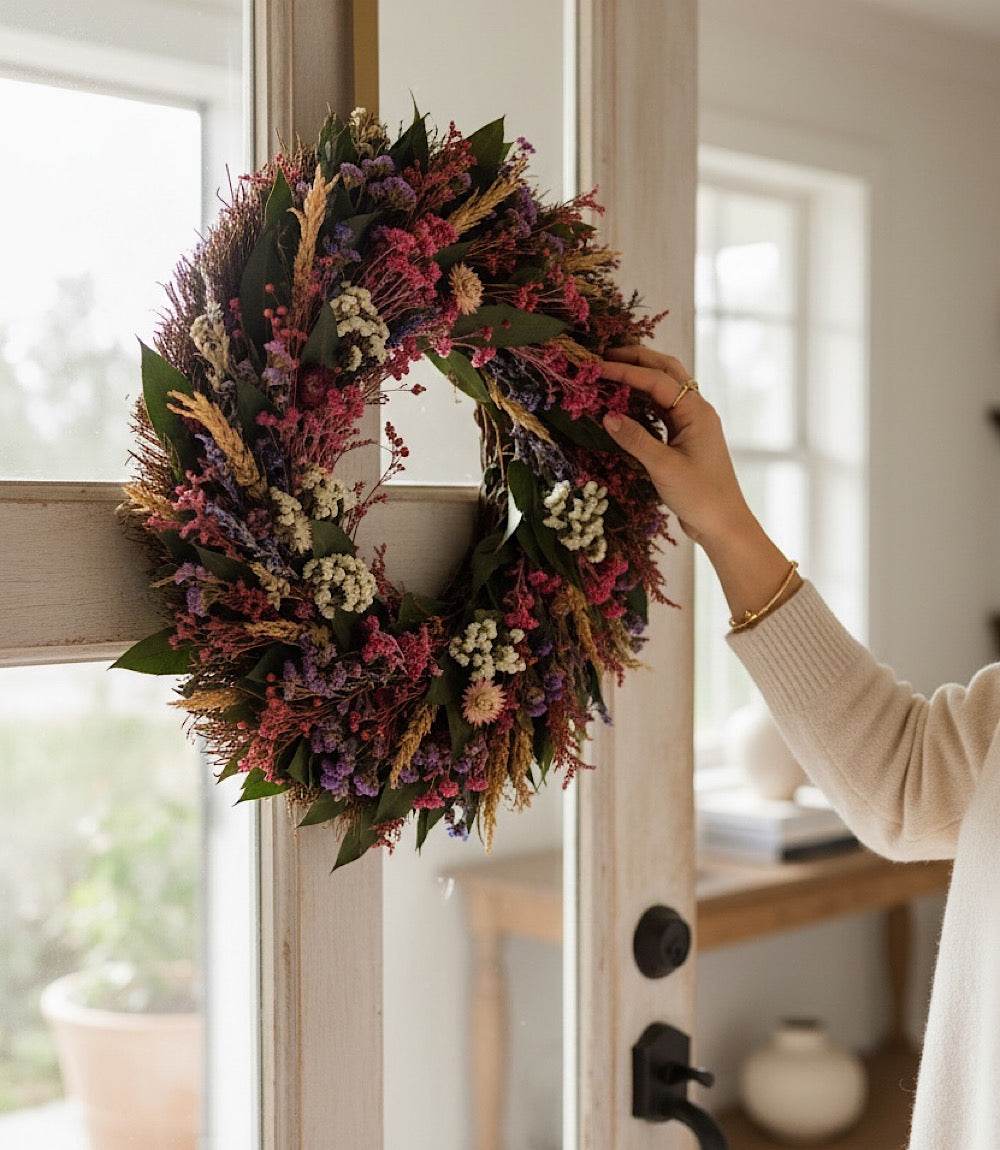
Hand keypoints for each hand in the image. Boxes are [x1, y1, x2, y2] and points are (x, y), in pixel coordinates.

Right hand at [599, 345, 751, 548]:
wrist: (723, 524)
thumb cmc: (699, 495)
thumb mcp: (663, 467)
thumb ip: (635, 439)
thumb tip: (607, 416)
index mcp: (696, 411)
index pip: (656, 380)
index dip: (625, 371)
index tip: (597, 367)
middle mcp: (696, 410)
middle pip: (666, 371)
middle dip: (637, 360)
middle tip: (604, 355)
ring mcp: (692, 423)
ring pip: (664, 388)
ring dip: (640, 377)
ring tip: (611, 371)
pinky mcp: (685, 438)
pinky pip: (662, 409)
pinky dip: (642, 400)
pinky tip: (624, 402)